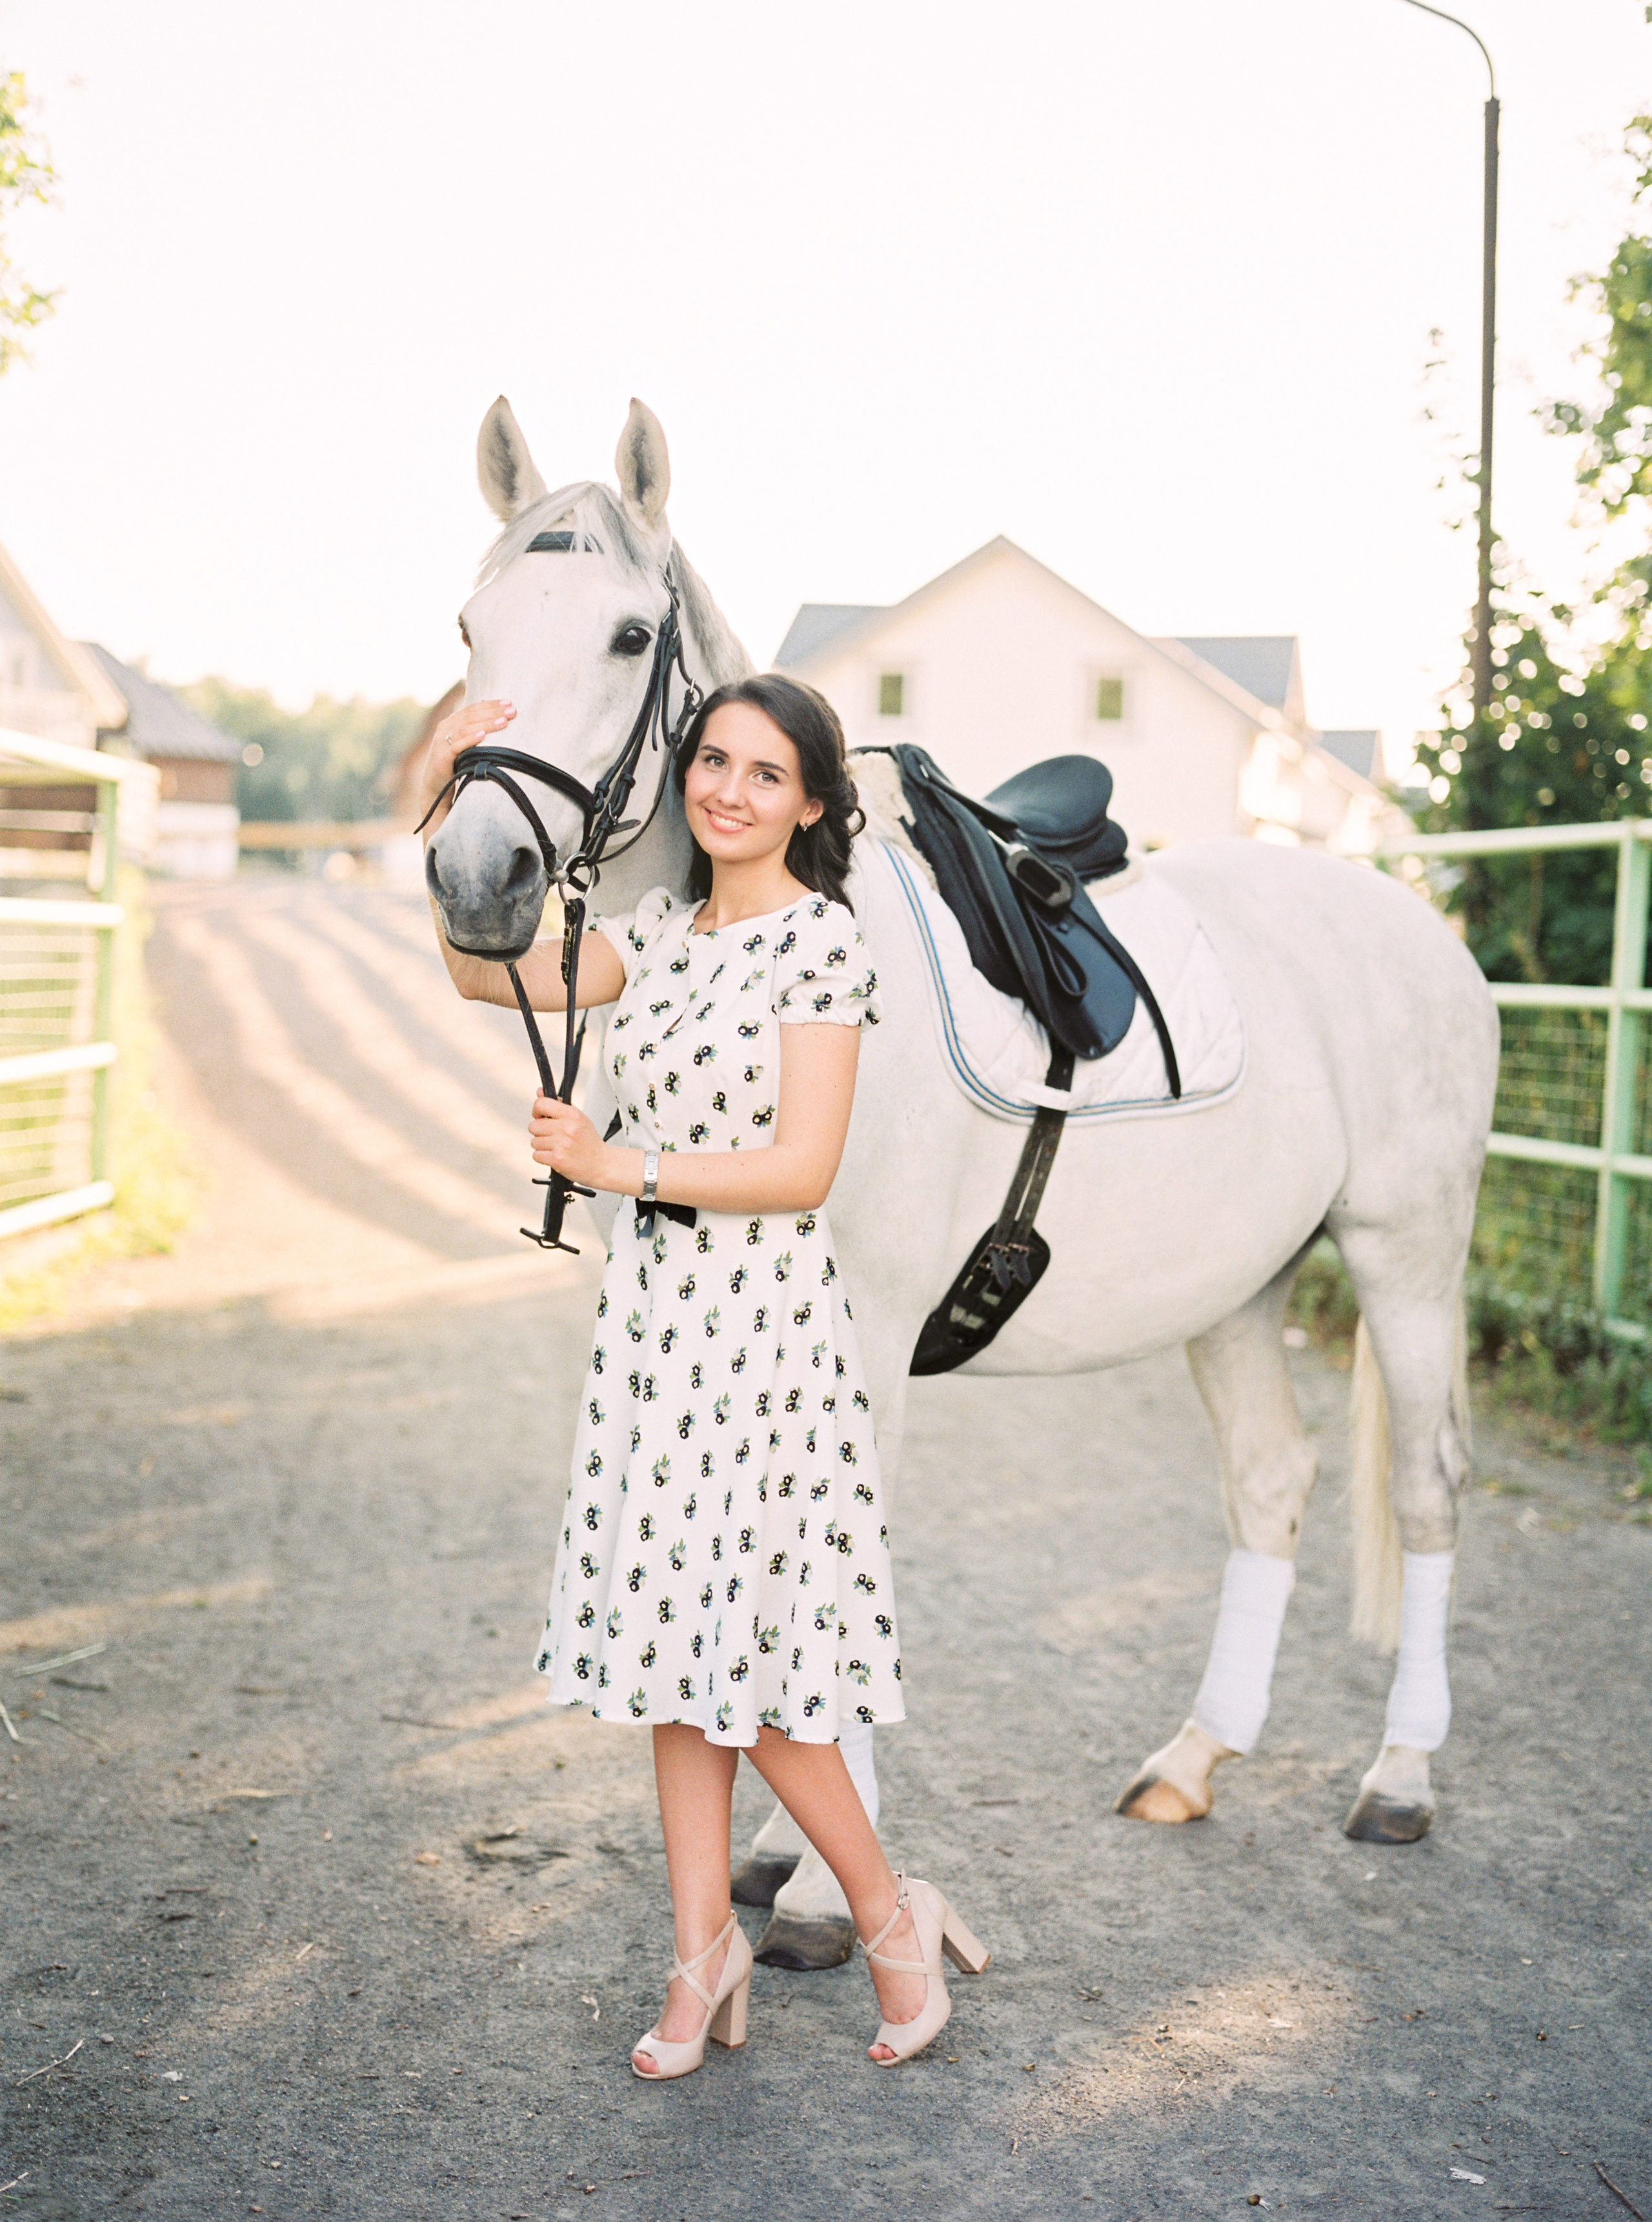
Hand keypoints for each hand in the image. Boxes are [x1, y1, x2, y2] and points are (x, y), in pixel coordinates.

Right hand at [416, 697, 515, 831]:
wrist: (435, 787)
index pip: (473, 708)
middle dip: (493, 712)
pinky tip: (483, 736)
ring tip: (503, 722)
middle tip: (512, 711)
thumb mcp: (465, 744)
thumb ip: (475, 729)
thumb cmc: (455, 764)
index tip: (509, 702)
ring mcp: (441, 742)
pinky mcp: (441, 757)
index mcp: (451, 722)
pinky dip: (470, 740)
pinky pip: (456, 746)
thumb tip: (496, 715)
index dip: (491, 704)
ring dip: (486, 724)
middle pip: (471, 715)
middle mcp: (445, 729)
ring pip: (465, 728)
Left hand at [528, 1093, 615, 1187]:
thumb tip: (539, 1092)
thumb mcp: (578, 1118)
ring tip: (557, 1147)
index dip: (537, 1111)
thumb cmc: (589, 1141)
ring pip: (534, 1142)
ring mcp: (562, 1144)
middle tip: (553, 1136)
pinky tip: (555, 1156)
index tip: (541, 1117)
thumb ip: (558, 1104)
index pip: (541, 1104)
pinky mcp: (557, 1160)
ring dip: (542, 1146)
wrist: (601, 1164)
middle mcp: (567, 1128)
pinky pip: (536, 1155)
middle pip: (533, 1125)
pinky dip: (543, 1157)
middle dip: (540, 1132)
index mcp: (572, 1115)